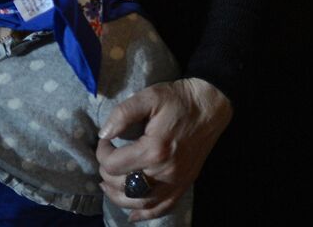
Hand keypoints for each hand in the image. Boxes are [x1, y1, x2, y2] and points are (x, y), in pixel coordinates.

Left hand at [97, 77, 232, 221]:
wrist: (211, 104)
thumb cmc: (179, 99)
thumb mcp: (149, 97)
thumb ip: (123, 114)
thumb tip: (104, 134)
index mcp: (154, 150)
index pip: (113, 165)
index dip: (102, 153)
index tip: (106, 140)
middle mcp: (165, 171)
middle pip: (122, 187)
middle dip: (107, 174)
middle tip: (108, 158)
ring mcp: (176, 180)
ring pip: (140, 203)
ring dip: (119, 198)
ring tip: (109, 185)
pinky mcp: (185, 182)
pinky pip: (164, 207)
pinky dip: (146, 214)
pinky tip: (133, 214)